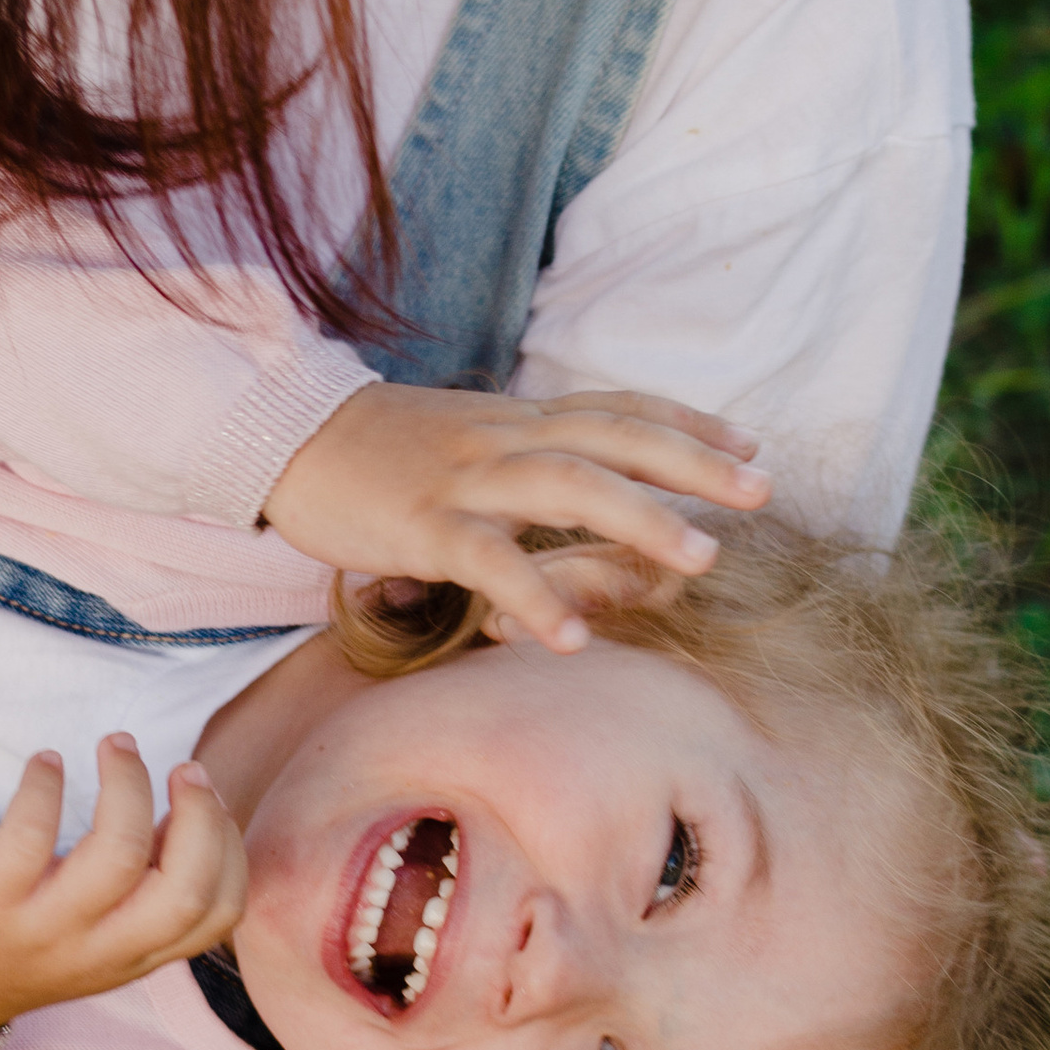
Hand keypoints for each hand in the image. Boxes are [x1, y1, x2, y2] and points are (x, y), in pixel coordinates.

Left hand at [0, 733, 245, 1039]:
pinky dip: (45, 785)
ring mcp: (41, 929)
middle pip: (185, 891)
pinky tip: (46, 762)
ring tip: (117, 745)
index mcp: (134, 956)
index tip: (207, 803)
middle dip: (200, 816)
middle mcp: (98, 949)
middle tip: (181, 767)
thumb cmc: (16, 943)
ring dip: (128, 785)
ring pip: (116, 856)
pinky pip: (27, 836)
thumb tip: (184, 816)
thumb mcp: (96, 935)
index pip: (218, 914)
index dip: (229, 849)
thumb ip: (143, 891)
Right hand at [260, 383, 768, 651]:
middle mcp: (504, 439)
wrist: (288, 438)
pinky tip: (573, 640)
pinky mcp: (423, 525)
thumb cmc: (381, 450)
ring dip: (638, 520)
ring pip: (566, 486)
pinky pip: (488, 560)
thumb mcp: (466, 439)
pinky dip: (534, 596)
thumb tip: (580, 484)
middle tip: (761, 491)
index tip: (750, 443)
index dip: (686, 423)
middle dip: (693, 464)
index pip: (616, 409)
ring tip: (701, 559)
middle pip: (613, 439)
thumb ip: (524, 457)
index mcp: (517, 420)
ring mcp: (466, 480)